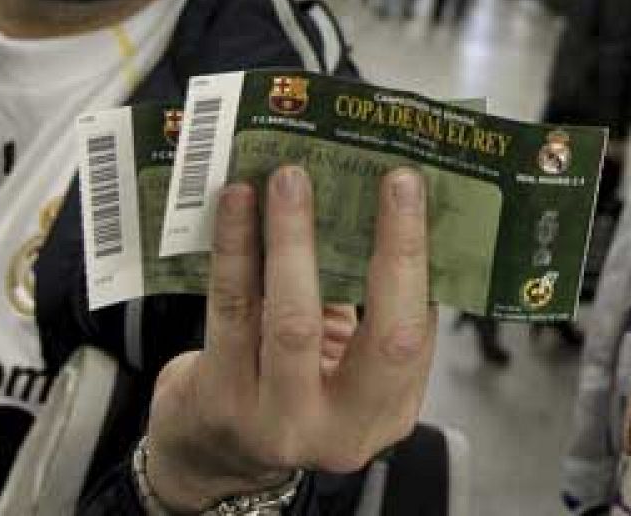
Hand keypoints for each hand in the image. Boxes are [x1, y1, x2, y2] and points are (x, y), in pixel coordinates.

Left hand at [144, 165, 434, 509]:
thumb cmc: (287, 383)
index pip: (419, 333)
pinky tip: (236, 204)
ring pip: (295, 322)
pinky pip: (233, 311)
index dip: (419, 261)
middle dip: (395, 250)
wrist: (211, 450)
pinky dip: (235, 249)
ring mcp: (279, 422)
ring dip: (296, 239)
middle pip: (385, 340)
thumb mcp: (342, 359)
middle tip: (392, 180)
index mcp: (389, 411)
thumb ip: (367, 303)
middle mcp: (343, 428)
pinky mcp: (221, 402)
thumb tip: (383, 207)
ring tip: (291, 179)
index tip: (415, 192)